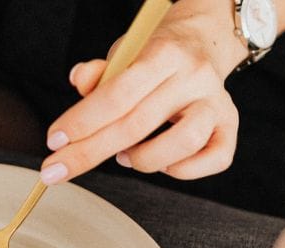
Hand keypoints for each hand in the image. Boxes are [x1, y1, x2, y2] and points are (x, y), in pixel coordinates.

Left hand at [39, 9, 246, 184]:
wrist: (204, 40)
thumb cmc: (156, 54)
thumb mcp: (124, 52)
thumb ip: (100, 72)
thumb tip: (79, 80)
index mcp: (164, 53)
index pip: (118, 94)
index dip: (83, 121)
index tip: (54, 141)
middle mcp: (194, 76)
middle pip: (138, 124)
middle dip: (90, 152)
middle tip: (59, 168)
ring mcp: (216, 102)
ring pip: (184, 143)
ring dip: (144, 160)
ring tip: (124, 157)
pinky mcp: (230, 125)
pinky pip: (215, 159)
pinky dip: (183, 170)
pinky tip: (162, 163)